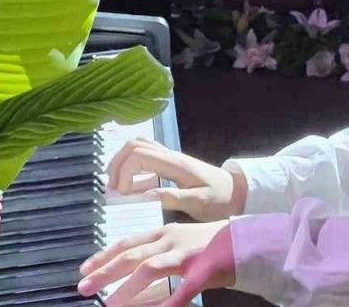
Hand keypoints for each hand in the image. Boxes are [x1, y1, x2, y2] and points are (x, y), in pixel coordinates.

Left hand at [77, 221, 234, 306]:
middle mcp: (171, 240)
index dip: (103, 256)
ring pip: (150, 269)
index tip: (84, 269)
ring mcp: (187, 254)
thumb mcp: (180, 240)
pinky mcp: (203, 270)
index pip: (126, 243)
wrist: (247, 239)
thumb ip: (158, 250)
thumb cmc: (211, 243)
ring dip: (127, 288)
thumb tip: (134, 265)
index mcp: (163, 233)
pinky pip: (181, 290)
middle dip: (105, 272)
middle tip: (83, 287)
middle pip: (131, 255)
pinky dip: (166, 304)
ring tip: (109, 303)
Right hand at [106, 136, 246, 221]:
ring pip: (137, 147)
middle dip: (117, 164)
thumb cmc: (221, 199)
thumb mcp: (199, 203)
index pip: (139, 155)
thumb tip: (145, 195)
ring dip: (122, 163)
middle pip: (133, 145)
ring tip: (116, 186)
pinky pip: (145, 158)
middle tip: (112, 188)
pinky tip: (130, 188)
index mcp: (175, 164)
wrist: (237, 192)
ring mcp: (169, 158)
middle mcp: (170, 156)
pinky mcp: (170, 165)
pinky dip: (132, 169)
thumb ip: (174, 198)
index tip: (121, 194)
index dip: (124, 172)